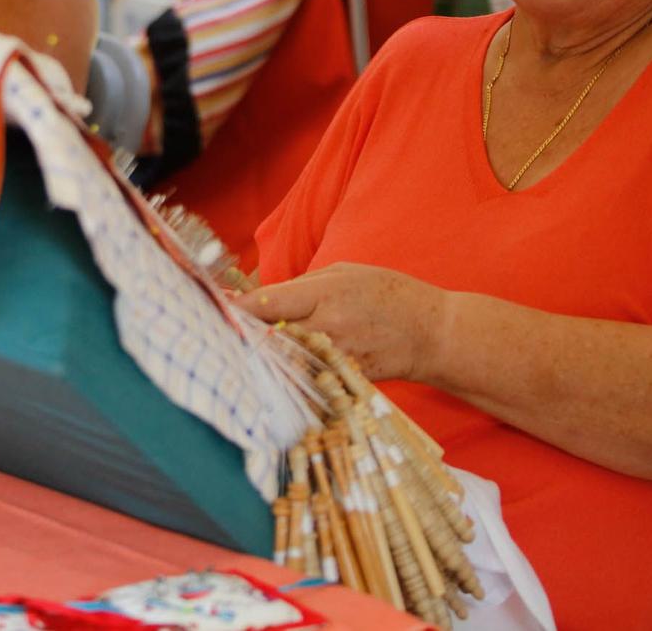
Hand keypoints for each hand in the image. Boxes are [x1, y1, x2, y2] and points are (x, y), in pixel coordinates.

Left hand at [236, 262, 449, 383]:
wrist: (432, 333)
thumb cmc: (388, 293)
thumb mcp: (345, 273)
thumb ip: (303, 286)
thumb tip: (264, 298)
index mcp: (327, 294)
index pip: (270, 302)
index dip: (240, 309)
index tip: (219, 309)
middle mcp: (329, 327)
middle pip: (271, 335)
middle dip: (246, 335)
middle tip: (221, 334)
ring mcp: (337, 357)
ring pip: (286, 361)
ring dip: (264, 358)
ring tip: (241, 354)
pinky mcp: (344, 378)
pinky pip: (308, 377)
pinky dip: (290, 375)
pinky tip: (274, 372)